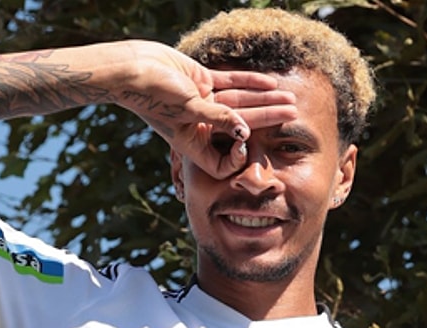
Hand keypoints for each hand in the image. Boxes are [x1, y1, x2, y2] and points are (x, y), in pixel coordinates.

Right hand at [116, 41, 297, 177]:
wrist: (132, 67)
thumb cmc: (153, 94)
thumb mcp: (188, 109)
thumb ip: (218, 119)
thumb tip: (245, 130)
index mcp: (193, 142)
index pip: (223, 160)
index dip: (238, 155)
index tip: (248, 144)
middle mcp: (201, 125)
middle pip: (242, 124)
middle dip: (268, 119)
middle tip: (294, 115)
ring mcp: (202, 102)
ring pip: (241, 102)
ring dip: (265, 99)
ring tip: (290, 98)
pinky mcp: (201, 81)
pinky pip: (231, 83)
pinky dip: (250, 82)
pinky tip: (270, 81)